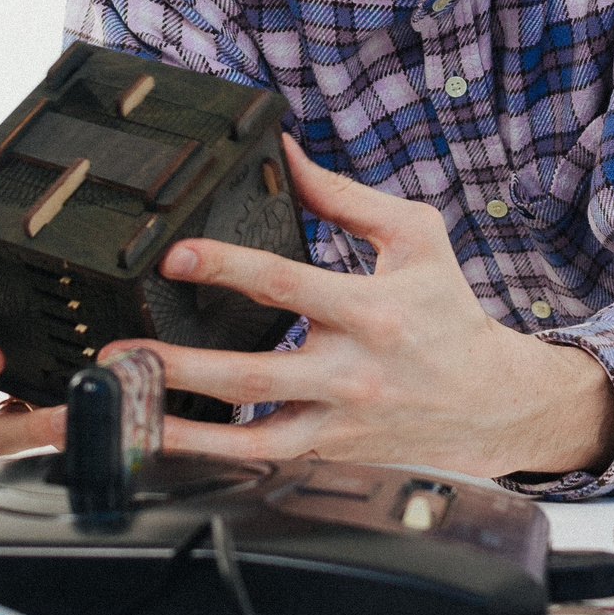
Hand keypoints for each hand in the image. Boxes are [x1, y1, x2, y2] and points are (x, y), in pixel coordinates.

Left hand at [120, 134, 613, 479]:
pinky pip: (262, 463)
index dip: (228, 267)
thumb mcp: (414, 238)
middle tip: (118, 354)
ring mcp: (337, 424)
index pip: (288, 284)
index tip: (175, 255)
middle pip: (253, 374)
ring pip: (249, 436)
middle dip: (181, 366)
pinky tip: (161, 446)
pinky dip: (211, 458)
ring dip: (180, 429)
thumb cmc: (449, 313)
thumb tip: (285, 151)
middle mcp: (351, 374)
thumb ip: (344, 196)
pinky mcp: (329, 455)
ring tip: (122, 412)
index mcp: (371, 311)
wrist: (495, 401)